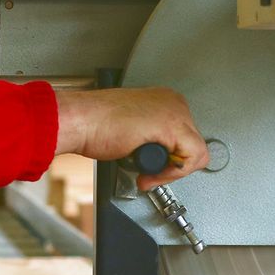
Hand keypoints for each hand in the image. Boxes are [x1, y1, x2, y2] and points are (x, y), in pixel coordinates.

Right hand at [54, 86, 210, 188]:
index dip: (170, 161)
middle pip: (193, 146)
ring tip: (146, 173)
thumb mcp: (132, 131)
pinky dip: (171, 173)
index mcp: (164, 101)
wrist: (79, 120)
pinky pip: (190, 157)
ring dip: (170, 172)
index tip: (151, 168)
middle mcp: (173, 103)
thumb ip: (151, 141)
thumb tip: (160, 158)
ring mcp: (174, 112)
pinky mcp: (171, 125)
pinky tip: (149, 173)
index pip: (185, 139)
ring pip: (195, 154)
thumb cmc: (94, 124)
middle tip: (147, 173)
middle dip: (171, 167)